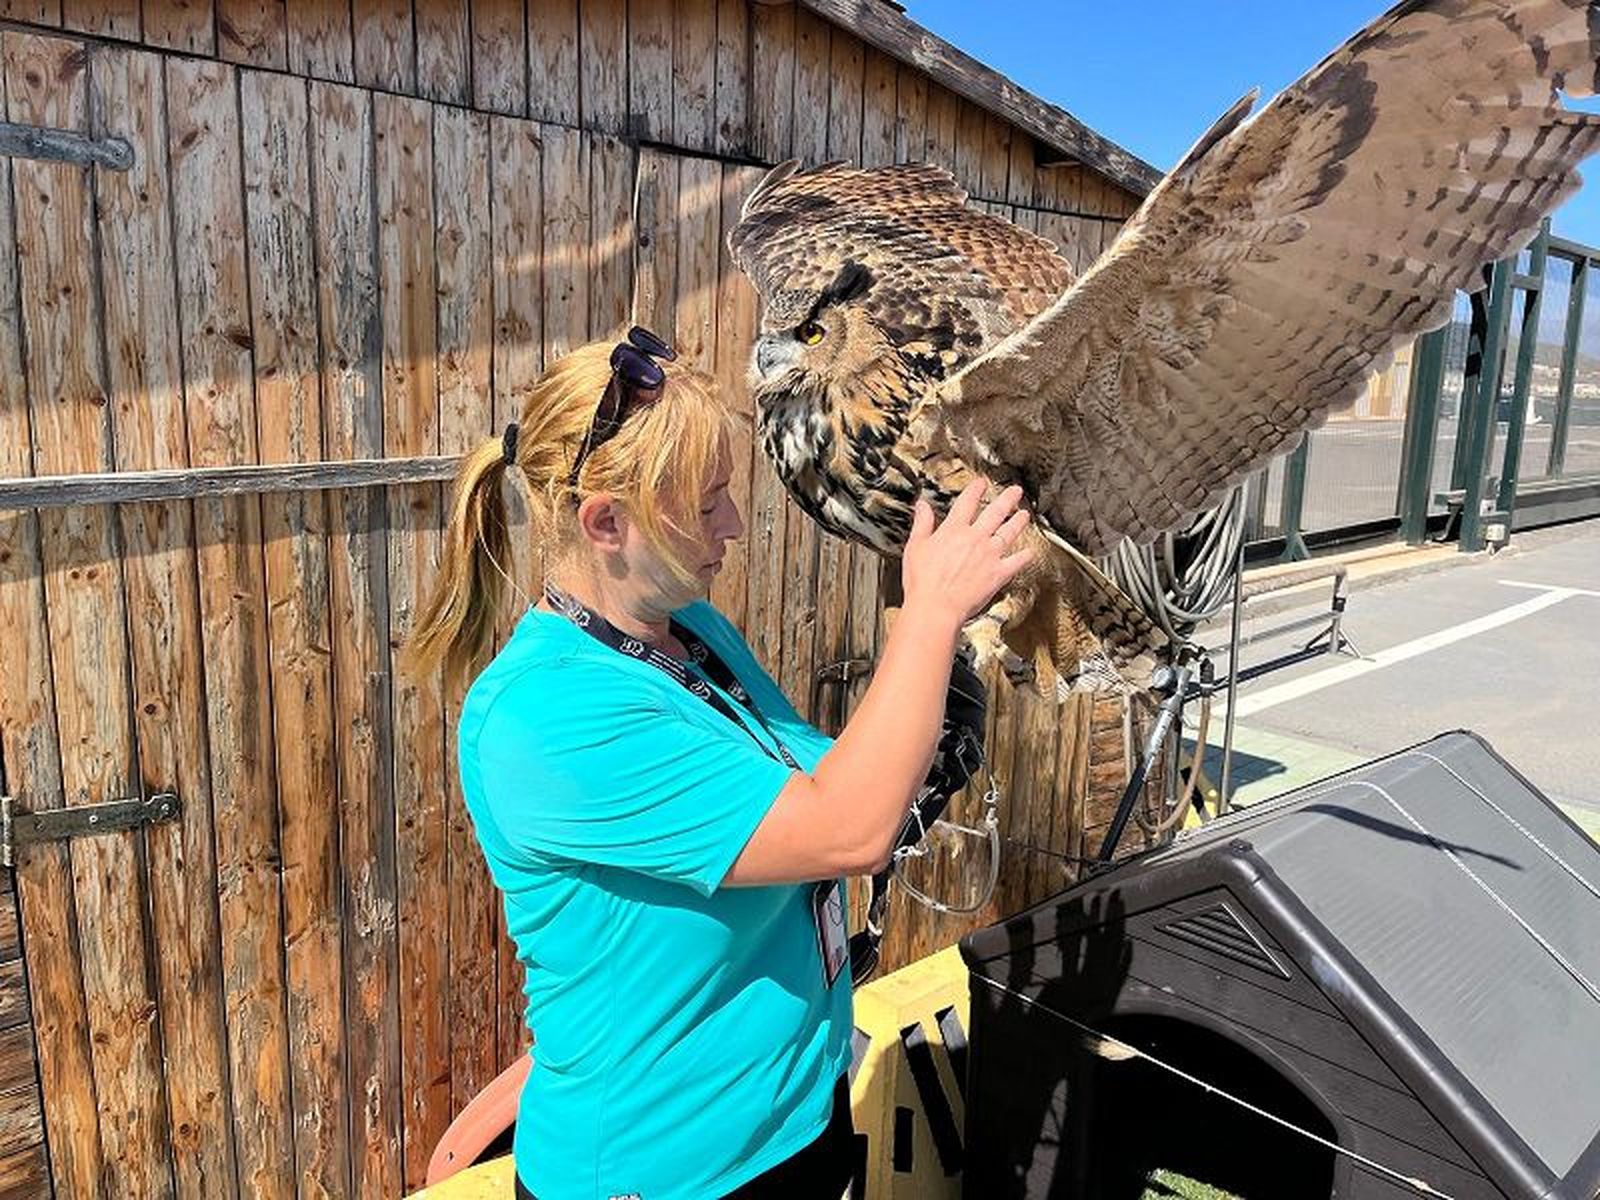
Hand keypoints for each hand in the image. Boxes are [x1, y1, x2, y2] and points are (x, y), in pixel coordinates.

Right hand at [901, 480, 1034, 627]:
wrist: (936, 607)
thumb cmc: (923, 582)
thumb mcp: (915, 547)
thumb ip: (922, 523)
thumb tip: (922, 505)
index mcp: (954, 530)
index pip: (967, 502)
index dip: (975, 490)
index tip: (981, 483)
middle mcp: (975, 538)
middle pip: (995, 512)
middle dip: (1007, 499)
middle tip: (1015, 491)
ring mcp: (989, 555)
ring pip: (1009, 532)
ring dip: (1018, 522)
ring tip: (1024, 514)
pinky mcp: (998, 574)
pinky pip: (1017, 562)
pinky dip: (1025, 556)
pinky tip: (1030, 551)